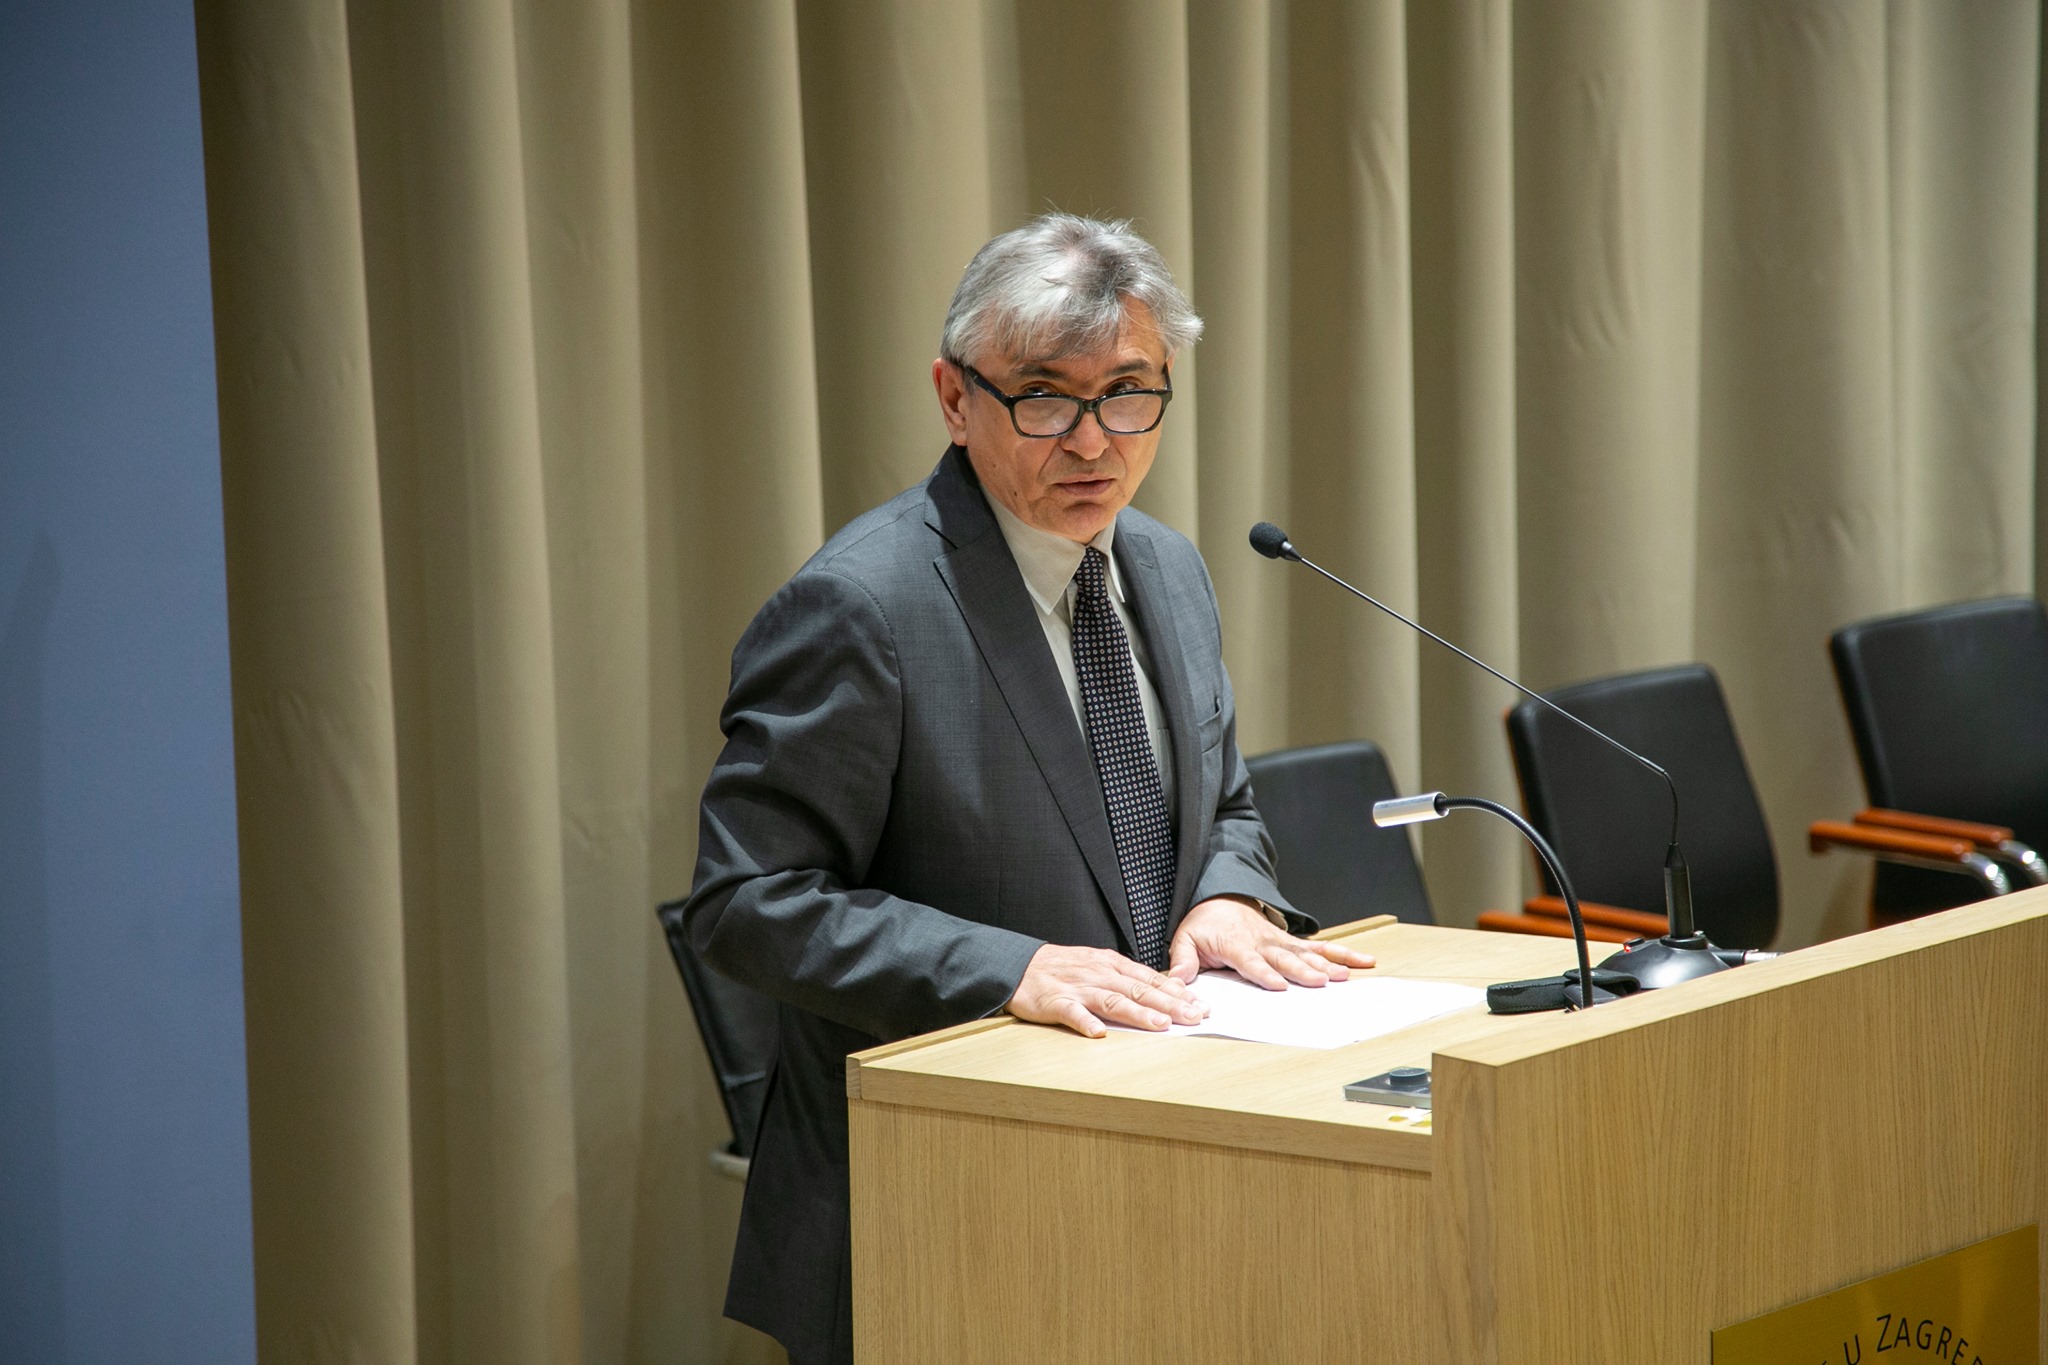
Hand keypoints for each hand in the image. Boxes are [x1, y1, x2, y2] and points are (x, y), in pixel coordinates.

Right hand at [1005, 944, 1210, 1038]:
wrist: (1019, 965)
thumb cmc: (1063, 969)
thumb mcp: (1099, 965)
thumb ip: (1127, 978)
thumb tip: (1162, 991)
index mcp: (1111, 965)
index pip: (1150, 979)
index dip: (1177, 993)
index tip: (1200, 1005)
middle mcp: (1099, 974)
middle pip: (1139, 989)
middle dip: (1169, 1004)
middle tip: (1195, 1017)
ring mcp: (1077, 988)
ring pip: (1112, 1000)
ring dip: (1138, 1013)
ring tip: (1160, 1025)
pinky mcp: (1054, 1002)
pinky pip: (1071, 1013)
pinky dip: (1084, 1022)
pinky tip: (1097, 1033)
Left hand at [1167, 897, 1376, 989]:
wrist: (1220, 897)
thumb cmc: (1204, 923)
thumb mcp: (1185, 938)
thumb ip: (1182, 960)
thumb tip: (1178, 981)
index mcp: (1235, 943)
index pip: (1251, 960)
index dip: (1264, 973)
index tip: (1279, 985)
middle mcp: (1262, 941)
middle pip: (1285, 958)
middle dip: (1303, 971)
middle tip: (1321, 983)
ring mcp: (1280, 941)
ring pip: (1307, 953)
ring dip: (1328, 964)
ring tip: (1347, 975)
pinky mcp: (1291, 942)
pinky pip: (1319, 948)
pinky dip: (1342, 954)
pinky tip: (1362, 962)